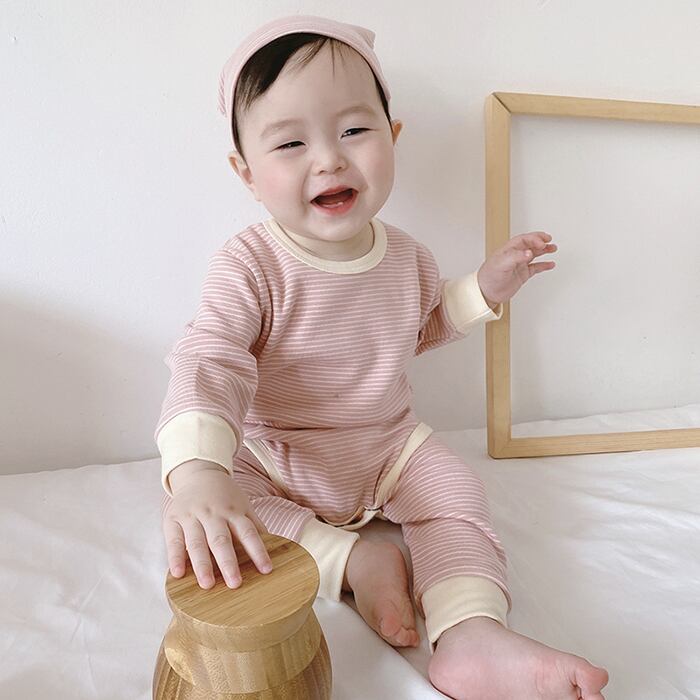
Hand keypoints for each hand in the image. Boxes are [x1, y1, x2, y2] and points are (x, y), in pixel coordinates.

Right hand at [162, 468, 272, 588]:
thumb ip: (255, 524)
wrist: (199, 473)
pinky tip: (178, 573)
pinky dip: (175, 557)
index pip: (248, 533)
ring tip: (207, 584)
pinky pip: (173, 540)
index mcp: (233, 511)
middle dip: (228, 562)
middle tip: (235, 584)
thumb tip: (274, 544)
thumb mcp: (243, 504)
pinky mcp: (173, 519)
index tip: (266, 570)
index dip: (258, 551)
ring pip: (197, 542)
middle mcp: (213, 514)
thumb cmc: (225, 496)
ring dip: (202, 564)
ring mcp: (192, 516)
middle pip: (221, 539)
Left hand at [477, 231, 556, 305]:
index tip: (541, 243)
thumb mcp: (501, 264)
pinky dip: (544, 265)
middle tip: (549, 240)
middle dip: (540, 241)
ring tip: (553, 248)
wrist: (485, 293)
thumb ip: (516, 257)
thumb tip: (529, 252)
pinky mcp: (522, 275)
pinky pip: (536, 268)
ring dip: (544, 250)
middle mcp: (514, 256)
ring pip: (534, 254)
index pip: (523, 239)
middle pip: (530, 244)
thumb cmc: (488, 277)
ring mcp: (519, 265)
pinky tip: (550, 264)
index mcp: (508, 250)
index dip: (534, 239)